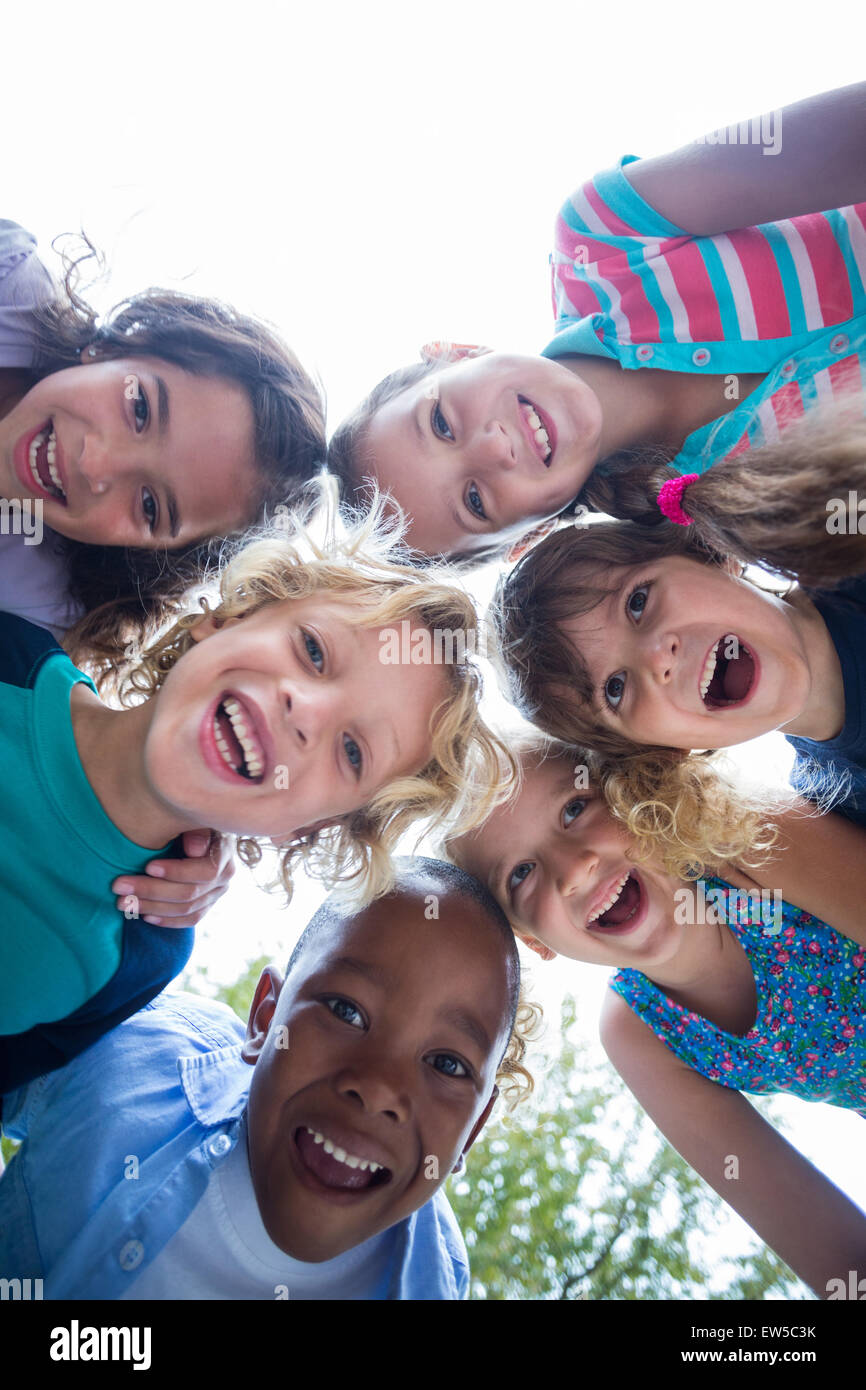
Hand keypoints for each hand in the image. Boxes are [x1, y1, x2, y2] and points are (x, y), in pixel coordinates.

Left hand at [112, 830, 235, 927]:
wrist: (194, 829)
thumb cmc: (190, 819)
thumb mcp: (193, 818)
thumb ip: (196, 830)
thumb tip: (194, 850)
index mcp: (224, 853)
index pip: (206, 871)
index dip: (176, 871)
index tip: (148, 866)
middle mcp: (224, 876)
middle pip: (190, 894)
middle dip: (151, 890)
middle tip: (119, 886)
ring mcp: (216, 893)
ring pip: (186, 910)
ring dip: (152, 907)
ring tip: (123, 903)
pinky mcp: (206, 905)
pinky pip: (189, 920)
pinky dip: (166, 920)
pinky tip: (144, 916)